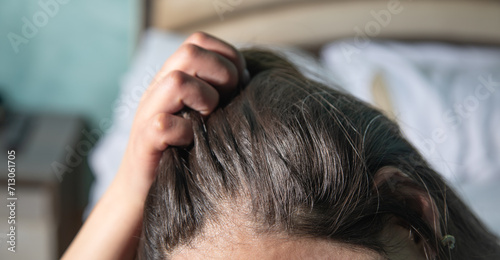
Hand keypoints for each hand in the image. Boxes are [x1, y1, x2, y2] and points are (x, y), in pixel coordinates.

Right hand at [117, 32, 247, 195]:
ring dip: (204, 98)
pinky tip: (192, 143)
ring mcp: (148, 114)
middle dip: (221, 72)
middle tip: (228, 99)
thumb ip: (220, 95)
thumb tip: (249, 80)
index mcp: (172, 79)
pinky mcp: (144, 142)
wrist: (142, 194)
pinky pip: (164, 125)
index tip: (239, 81)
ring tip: (209, 119)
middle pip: (189, 52)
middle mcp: (158, 90)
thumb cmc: (183, 154)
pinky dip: (185, 133)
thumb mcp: (203, 117)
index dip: (226, 54)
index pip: (198, 41)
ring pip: (176, 81)